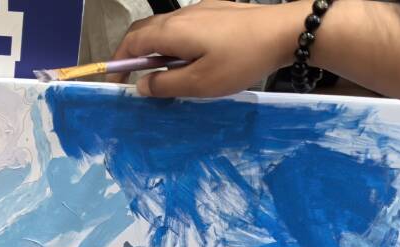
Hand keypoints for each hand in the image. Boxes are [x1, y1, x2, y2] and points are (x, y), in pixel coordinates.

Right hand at [112, 0, 306, 97]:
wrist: (283, 32)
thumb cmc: (240, 60)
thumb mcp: (199, 83)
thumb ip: (165, 84)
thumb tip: (141, 84)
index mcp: (171, 32)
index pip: (130, 43)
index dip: (118, 63)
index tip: (115, 84)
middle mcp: (180, 16)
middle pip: (143, 31)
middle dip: (132, 54)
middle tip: (134, 79)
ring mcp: (199, 10)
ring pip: (164, 28)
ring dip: (155, 50)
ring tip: (164, 74)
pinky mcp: (215, 11)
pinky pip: (183, 26)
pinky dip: (174, 43)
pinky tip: (189, 59)